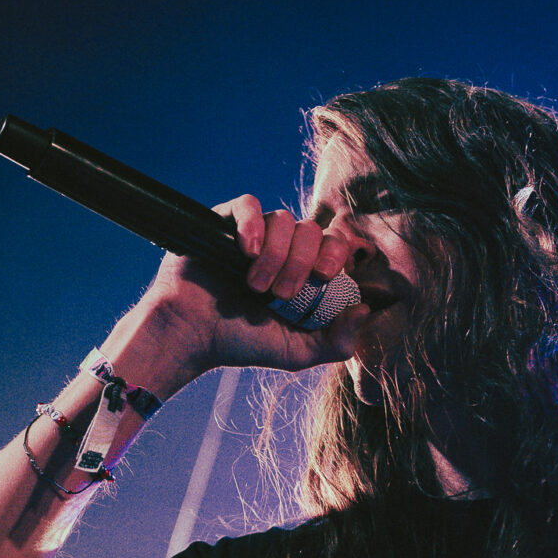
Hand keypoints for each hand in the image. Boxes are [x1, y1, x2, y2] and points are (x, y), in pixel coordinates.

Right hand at [105, 193, 371, 390]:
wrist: (191, 336)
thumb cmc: (241, 343)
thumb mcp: (297, 352)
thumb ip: (337, 341)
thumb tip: (365, 308)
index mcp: (304, 272)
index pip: (336, 245)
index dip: (337, 255)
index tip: (324, 277)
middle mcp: (283, 248)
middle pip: (313, 230)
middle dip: (303, 262)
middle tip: (282, 294)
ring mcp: (254, 234)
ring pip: (284, 218)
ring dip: (275, 256)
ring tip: (255, 287)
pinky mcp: (225, 222)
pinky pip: (249, 204)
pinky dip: (253, 225)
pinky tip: (246, 251)